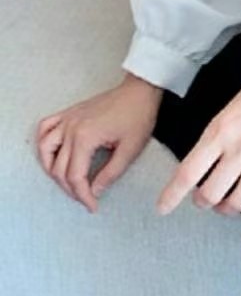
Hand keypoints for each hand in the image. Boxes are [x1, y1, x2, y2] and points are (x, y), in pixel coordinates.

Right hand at [35, 74, 163, 212]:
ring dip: (51, 168)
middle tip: (85, 197)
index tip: (93, 205)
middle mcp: (71, 128)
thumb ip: (111, 173)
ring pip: (44, 149)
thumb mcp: (130, 149)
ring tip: (65, 180)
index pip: (75, 176)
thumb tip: (95, 191)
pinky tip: (52, 152)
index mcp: (85, 138)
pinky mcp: (70, 112)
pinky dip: (44, 142)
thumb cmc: (139, 115)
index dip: (83, 195)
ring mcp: (68, 119)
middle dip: (70, 188)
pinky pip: (45, 127)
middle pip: (58, 168)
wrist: (141, 90)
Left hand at [154, 46, 240, 246]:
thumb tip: (202, 166)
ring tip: (226, 203)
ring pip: (236, 203)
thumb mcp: (233, 104)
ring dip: (225, 209)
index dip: (171, 195)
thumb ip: (217, 135)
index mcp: (223, 129)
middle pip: (209, 194)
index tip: (163, 208)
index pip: (188, 173)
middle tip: (204, 197)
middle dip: (202, 200)